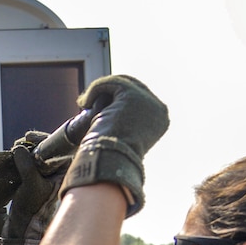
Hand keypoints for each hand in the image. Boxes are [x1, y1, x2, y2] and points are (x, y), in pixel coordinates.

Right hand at [0, 132, 71, 244]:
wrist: (22, 225)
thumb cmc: (32, 209)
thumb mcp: (31, 185)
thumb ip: (27, 165)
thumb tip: (20, 148)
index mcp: (66, 171)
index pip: (61, 145)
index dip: (46, 138)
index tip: (31, 137)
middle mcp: (59, 170)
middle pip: (49, 146)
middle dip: (34, 143)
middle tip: (24, 143)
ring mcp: (48, 173)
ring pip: (39, 152)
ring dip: (27, 149)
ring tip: (18, 151)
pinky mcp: (37, 176)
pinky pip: (31, 159)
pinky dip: (23, 156)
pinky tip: (16, 157)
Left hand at [59, 75, 169, 216]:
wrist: (111, 160)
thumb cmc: (112, 156)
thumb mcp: (123, 136)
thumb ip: (125, 120)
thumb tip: (112, 107)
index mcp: (160, 119)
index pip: (141, 98)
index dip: (119, 99)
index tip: (100, 105)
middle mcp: (158, 108)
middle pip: (132, 87)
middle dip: (109, 91)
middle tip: (89, 101)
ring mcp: (147, 100)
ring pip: (120, 83)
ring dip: (99, 90)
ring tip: (85, 104)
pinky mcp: (131, 95)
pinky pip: (110, 83)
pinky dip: (94, 90)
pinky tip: (84, 103)